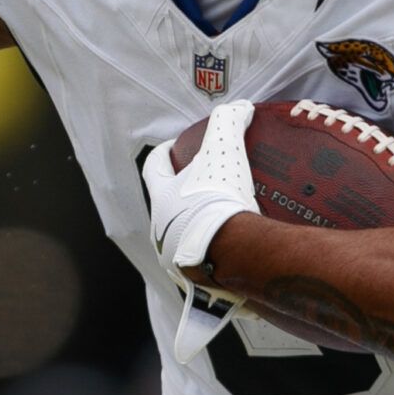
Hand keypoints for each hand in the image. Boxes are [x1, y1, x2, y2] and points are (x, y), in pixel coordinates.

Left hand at [142, 99, 260, 362]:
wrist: (234, 255)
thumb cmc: (218, 200)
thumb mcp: (223, 152)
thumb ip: (228, 124)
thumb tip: (239, 107)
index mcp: (162, 200)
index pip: (153, 169)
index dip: (161, 155)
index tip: (169, 147)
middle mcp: (162, 233)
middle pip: (166, 210)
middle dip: (180, 200)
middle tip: (203, 188)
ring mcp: (178, 263)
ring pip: (185, 243)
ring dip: (199, 234)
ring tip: (224, 226)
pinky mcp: (201, 287)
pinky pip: (210, 271)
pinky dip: (221, 263)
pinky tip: (240, 261)